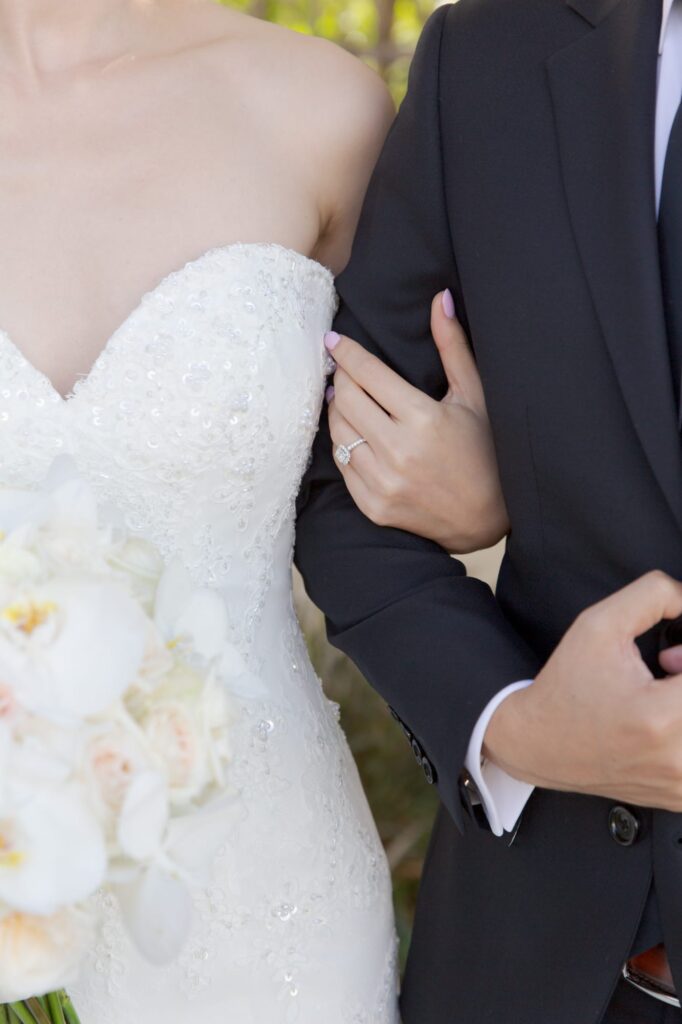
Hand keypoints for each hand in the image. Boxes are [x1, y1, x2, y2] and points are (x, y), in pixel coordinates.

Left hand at [325, 291, 508, 553]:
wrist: (486, 518)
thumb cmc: (486, 451)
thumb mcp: (475, 396)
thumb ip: (453, 347)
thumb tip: (439, 299)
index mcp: (423, 418)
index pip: (368, 374)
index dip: (347, 353)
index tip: (334, 341)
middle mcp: (398, 451)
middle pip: (345, 400)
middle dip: (340, 378)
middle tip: (343, 370)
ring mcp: (383, 482)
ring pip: (338, 432)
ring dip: (337, 410)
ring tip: (345, 398)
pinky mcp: (373, 506)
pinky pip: (342, 466)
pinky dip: (343, 444)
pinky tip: (353, 433)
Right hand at [484, 571, 681, 810]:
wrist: (538, 743)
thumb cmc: (566, 686)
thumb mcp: (599, 623)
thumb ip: (655, 595)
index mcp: (661, 717)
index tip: (672, 656)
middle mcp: (678, 758)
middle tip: (670, 664)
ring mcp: (681, 783)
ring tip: (665, 693)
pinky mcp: (680, 796)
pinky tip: (665, 720)